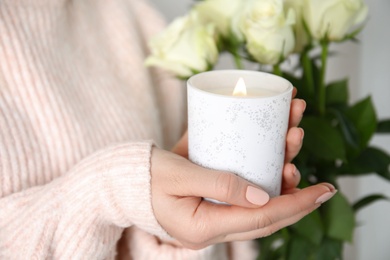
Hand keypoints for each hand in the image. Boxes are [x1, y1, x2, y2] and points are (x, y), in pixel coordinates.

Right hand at [151, 90, 336, 248]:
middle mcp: (213, 227)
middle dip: (297, 197)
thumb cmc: (144, 175)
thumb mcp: (179, 174)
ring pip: (259, 208)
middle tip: (322, 179)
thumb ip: (219, 184)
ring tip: (297, 159)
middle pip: (266, 216)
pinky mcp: (212, 205)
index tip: (324, 190)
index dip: (297, 204)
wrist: (123, 179)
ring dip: (283, 186)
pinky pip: (246, 201)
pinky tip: (278, 168)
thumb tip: (263, 195)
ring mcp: (213, 218)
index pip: (262, 219)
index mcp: (204, 226)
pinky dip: (265, 185)